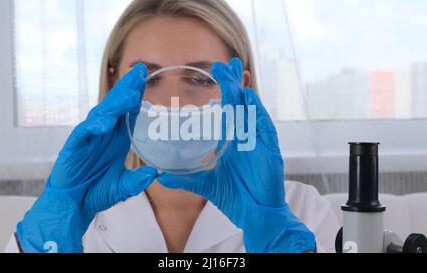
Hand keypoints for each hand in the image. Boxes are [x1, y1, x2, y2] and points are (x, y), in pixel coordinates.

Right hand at [16, 64, 157, 252]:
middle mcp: (104, 134)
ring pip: (102, 115)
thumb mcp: (123, 187)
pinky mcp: (75, 146)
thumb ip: (137, 181)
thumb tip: (154, 172)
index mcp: (118, 139)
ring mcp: (89, 138)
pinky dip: (93, 127)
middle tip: (140, 72)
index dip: (137, 96)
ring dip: (115, 104)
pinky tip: (104, 125)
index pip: (129, 113)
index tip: (147, 79)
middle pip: (117, 106)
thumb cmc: (97, 192)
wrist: (74, 205)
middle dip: (128, 89)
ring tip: (129, 95)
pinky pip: (84, 132)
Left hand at [158, 58, 315, 252]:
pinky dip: (257, 112)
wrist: (256, 214)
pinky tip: (248, 97)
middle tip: (226, 63)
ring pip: (251, 111)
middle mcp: (246, 137)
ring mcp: (259, 142)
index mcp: (233, 140)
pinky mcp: (270, 150)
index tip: (215, 72)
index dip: (224, 90)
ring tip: (235, 72)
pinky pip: (264, 126)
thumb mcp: (207, 183)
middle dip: (233, 82)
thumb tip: (160, 176)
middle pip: (240, 104)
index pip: (228, 109)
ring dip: (243, 91)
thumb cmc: (236, 197)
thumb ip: (186, 179)